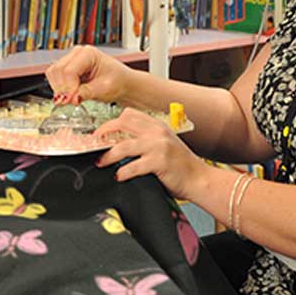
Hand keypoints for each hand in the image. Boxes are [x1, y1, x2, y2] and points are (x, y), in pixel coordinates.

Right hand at [46, 45, 133, 104]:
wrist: (121, 83)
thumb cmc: (117, 81)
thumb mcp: (104, 89)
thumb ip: (86, 92)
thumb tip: (70, 98)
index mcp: (88, 53)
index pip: (69, 70)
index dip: (68, 88)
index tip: (72, 101)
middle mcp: (77, 53)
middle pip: (58, 70)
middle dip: (62, 89)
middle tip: (71, 102)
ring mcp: (71, 60)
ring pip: (53, 73)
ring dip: (59, 89)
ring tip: (73, 98)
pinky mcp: (67, 68)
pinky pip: (55, 77)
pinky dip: (59, 88)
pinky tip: (71, 94)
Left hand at [95, 108, 209, 200]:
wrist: (200, 179)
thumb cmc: (181, 165)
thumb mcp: (164, 145)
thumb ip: (145, 140)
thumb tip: (119, 144)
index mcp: (157, 126)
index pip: (128, 115)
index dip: (111, 122)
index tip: (101, 132)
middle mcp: (157, 132)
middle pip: (122, 124)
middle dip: (104, 133)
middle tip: (95, 144)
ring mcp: (158, 146)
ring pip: (123, 145)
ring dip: (108, 155)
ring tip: (101, 162)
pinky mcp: (159, 162)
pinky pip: (133, 165)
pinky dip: (123, 172)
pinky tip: (119, 176)